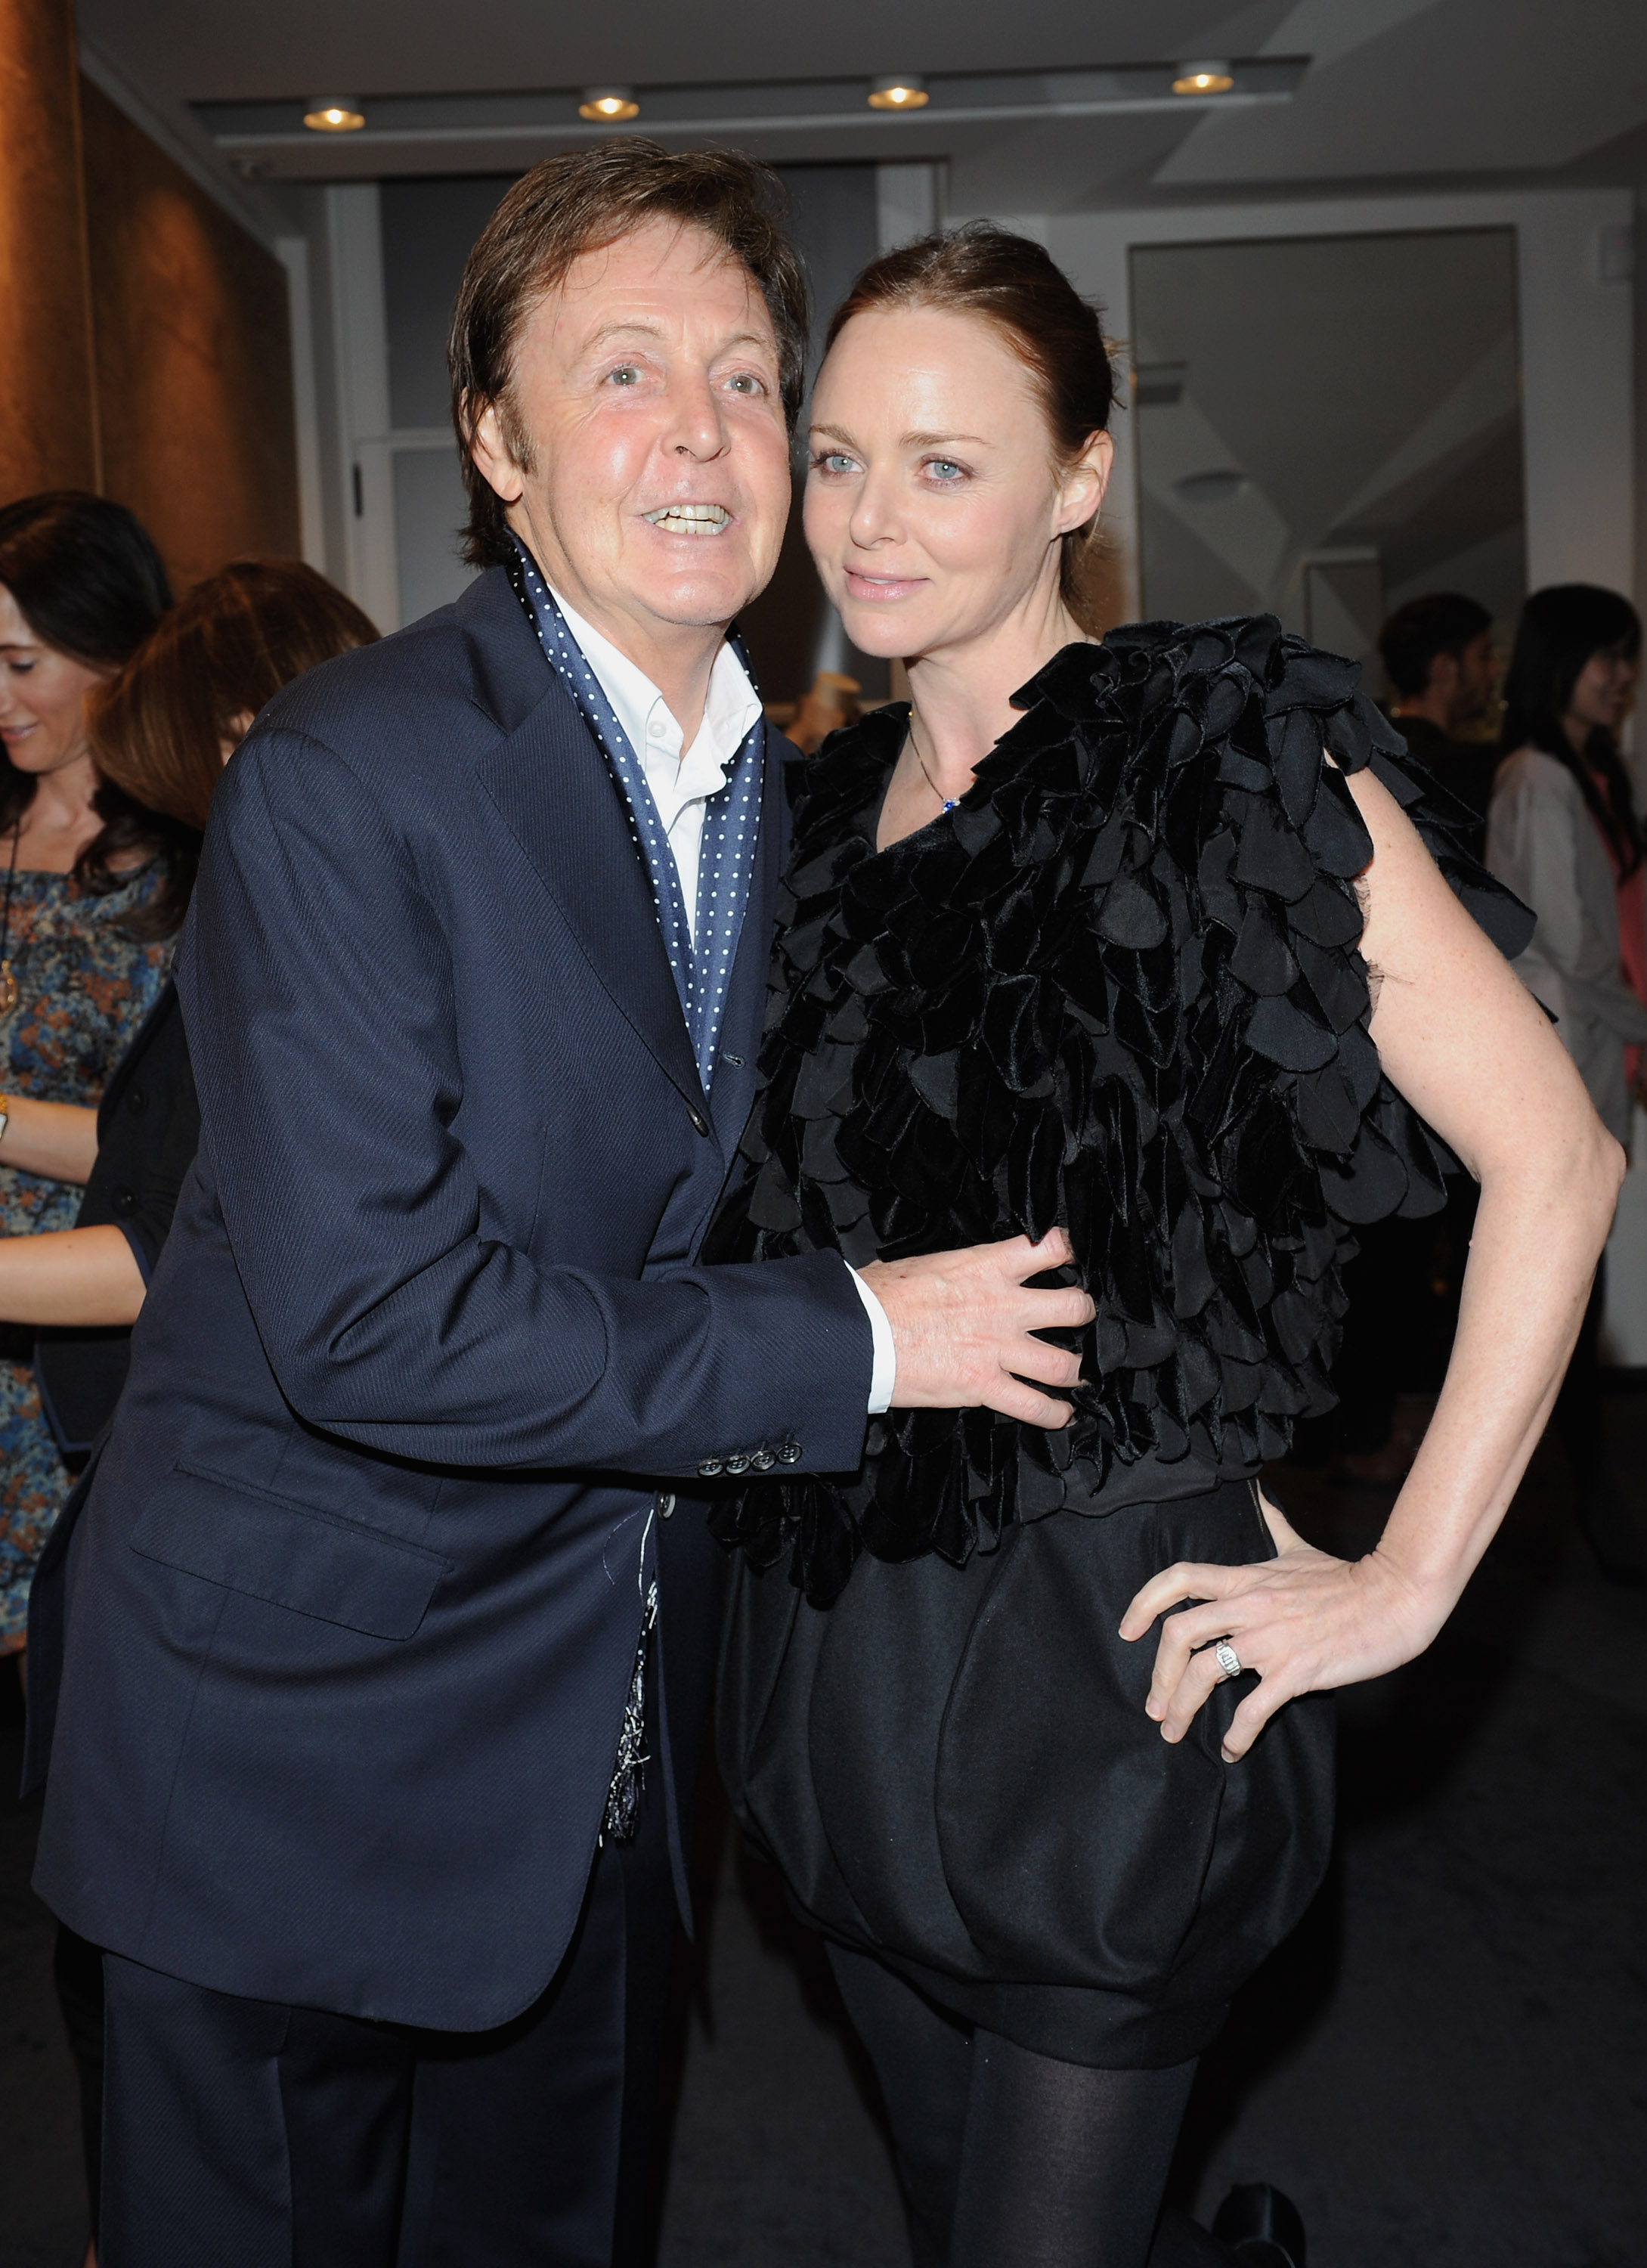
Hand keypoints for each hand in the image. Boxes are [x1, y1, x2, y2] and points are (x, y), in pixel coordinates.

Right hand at [858, 1229, 1094, 1427]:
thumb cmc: (877, 1296)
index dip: (1067, 1252)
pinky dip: (1054, 1414)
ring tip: (1075, 1375)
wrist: (856, 1333)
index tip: (1070, 1258)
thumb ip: (957, 1267)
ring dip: (1075, 1371)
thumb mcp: (924, 1262)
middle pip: (1073, 1307)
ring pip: (1064, 1363)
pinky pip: (1035, 1406)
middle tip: (1078, 1320)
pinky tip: (1061, 1415)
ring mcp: (997, 1349)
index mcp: (987, 1267)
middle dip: (1082, 1315)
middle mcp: (1003, 1305)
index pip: (1049, 1249)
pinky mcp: (984, 1386)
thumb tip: (957, 1270)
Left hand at [1118, 1495, 1449, 1761]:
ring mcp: (1271, 1639)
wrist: (1395, 1599)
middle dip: (1158, 1675)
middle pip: (1179, 1633)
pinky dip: (1236, 1735)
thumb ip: (1274, 1528)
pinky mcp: (1296, 1671)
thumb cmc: (1349, 1578)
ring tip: (1178, 1732)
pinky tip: (1231, 1749)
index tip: (1128, 1631)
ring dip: (1182, 1708)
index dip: (1144, 1603)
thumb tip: (1261, 1496)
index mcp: (1246, 1579)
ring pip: (1204, 1671)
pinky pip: (1253, 1708)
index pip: (1179, 1578)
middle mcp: (1250, 1606)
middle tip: (1155, 1707)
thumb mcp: (1300, 1549)